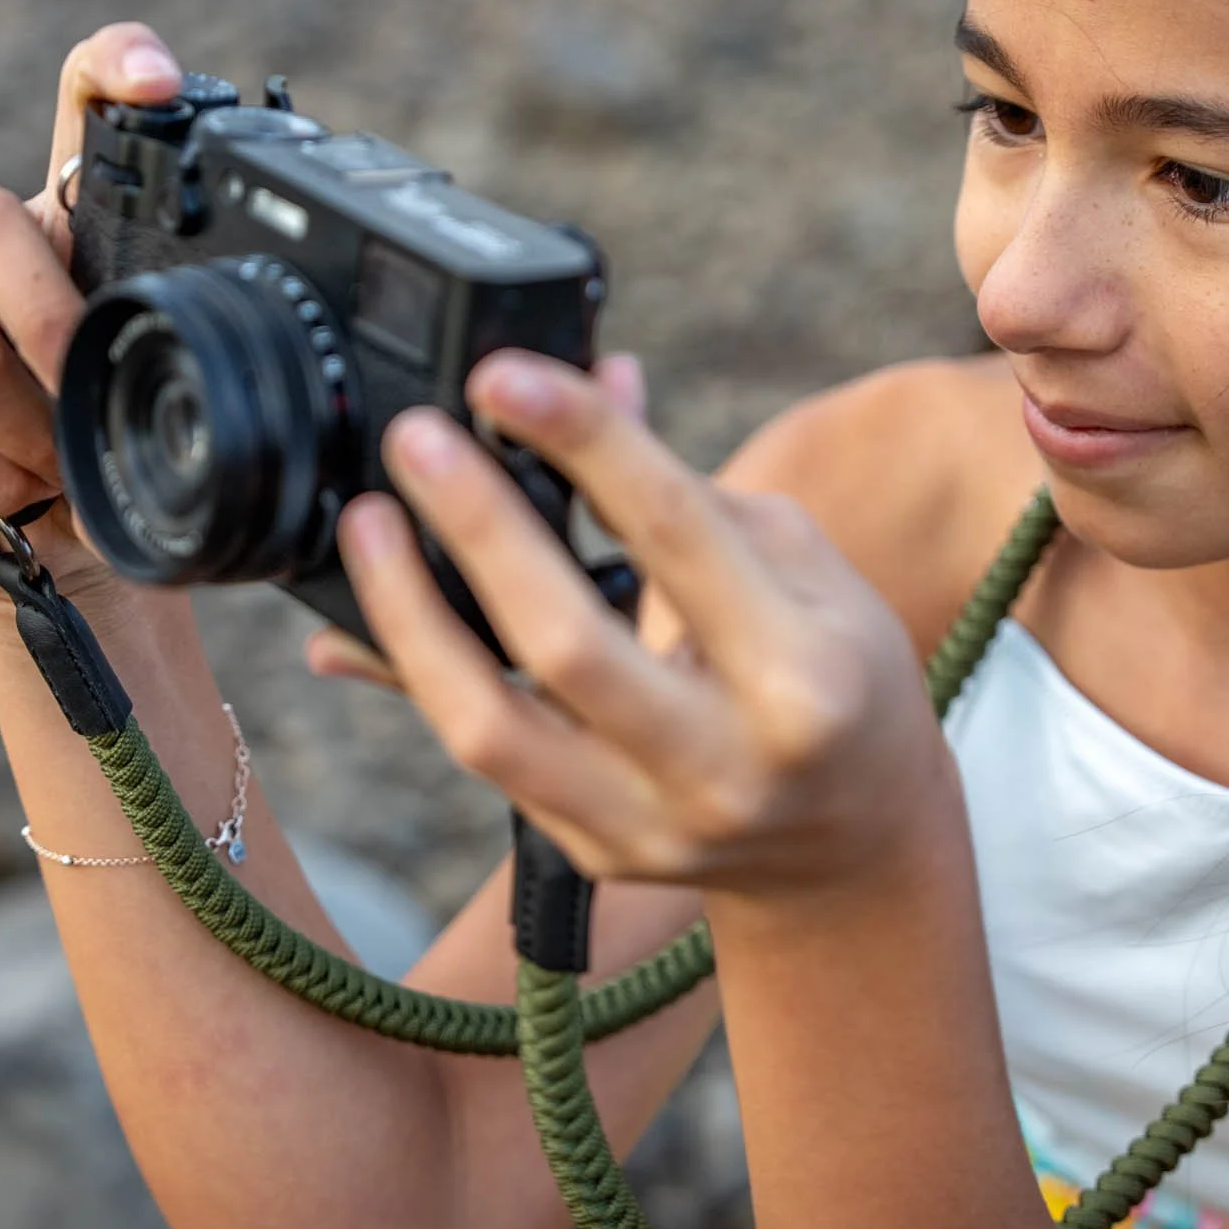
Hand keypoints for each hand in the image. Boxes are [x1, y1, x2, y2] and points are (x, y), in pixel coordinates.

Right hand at [0, 23, 182, 594]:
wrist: (47, 534)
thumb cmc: (111, 436)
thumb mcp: (162, 377)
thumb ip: (188, 334)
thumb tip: (243, 339)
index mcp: (69, 222)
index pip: (80, 100)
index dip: (112, 67)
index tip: (160, 84)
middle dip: (51, 327)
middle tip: (94, 396)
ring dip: (27, 431)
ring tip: (63, 469)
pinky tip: (10, 494)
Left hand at [336, 351, 959, 891]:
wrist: (858, 842)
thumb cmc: (837, 673)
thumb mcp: (802, 568)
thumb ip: (680, 490)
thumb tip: (578, 388)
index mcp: (804, 676)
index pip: (674, 533)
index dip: (581, 440)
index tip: (502, 377)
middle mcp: (725, 764)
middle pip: (564, 642)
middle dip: (477, 526)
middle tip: (418, 439)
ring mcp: (653, 824)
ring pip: (489, 727)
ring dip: (409, 613)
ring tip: (370, 523)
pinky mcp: (595, 851)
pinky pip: (482, 758)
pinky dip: (424, 674)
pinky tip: (379, 609)